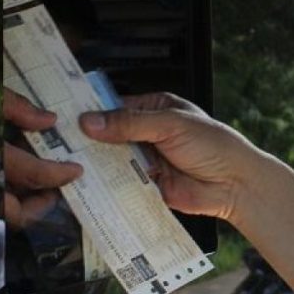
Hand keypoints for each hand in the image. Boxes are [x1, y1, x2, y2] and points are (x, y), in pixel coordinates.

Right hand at [3, 87, 81, 229]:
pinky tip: (11, 178)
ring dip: (20, 204)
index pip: (29, 172)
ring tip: (37, 186)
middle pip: (9, 211)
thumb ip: (16, 106)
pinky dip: (1, 196)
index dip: (56, 174)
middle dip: (37, 206)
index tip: (75, 171)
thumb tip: (48, 121)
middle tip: (55, 190)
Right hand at [79, 92, 263, 223]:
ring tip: (67, 164)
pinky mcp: (146, 185)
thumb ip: (130, 123)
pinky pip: (121, 185)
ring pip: (112, 161)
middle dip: (90, 141)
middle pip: (110, 136)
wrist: (234, 184)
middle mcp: (148, 133)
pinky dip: (107, 187)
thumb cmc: (213, 145)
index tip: (66, 116)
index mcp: (155, 108)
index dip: (93, 111)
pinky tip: (88, 187)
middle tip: (59, 144)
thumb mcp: (170, 125)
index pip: (116, 106)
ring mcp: (146, 160)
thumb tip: (91, 121)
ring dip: (96, 164)